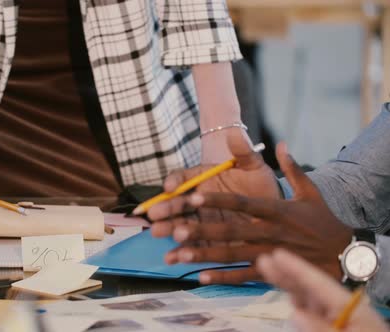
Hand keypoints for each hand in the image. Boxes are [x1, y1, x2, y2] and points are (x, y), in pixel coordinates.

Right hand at [149, 130, 280, 241]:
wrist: (271, 211)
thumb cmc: (259, 184)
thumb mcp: (253, 165)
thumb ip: (243, 151)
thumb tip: (236, 133)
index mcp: (202, 178)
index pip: (183, 177)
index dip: (175, 181)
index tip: (170, 187)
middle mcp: (196, 199)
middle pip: (177, 203)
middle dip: (165, 208)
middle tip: (154, 214)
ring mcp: (200, 220)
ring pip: (181, 224)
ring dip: (168, 228)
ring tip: (158, 233)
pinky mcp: (207, 240)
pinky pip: (192, 246)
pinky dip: (180, 252)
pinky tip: (171, 258)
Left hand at [164, 143, 352, 283]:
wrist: (345, 254)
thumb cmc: (324, 220)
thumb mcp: (310, 191)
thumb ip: (291, 168)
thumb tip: (282, 143)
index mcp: (276, 210)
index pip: (242, 203)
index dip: (217, 200)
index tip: (194, 196)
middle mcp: (270, 233)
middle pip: (231, 231)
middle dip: (203, 231)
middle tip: (176, 230)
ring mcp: (269, 254)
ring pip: (232, 255)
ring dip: (205, 255)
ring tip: (179, 255)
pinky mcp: (272, 273)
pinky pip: (243, 276)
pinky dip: (223, 277)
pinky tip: (200, 276)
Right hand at [257, 249, 388, 331]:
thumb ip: (322, 330)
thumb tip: (294, 313)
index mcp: (351, 309)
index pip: (319, 284)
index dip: (297, 268)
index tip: (276, 253)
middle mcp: (343, 313)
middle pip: (311, 289)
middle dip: (288, 274)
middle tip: (264, 261)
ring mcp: (338, 324)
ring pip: (309, 302)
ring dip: (289, 288)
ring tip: (270, 273)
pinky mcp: (332, 331)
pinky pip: (312, 319)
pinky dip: (299, 309)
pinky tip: (290, 304)